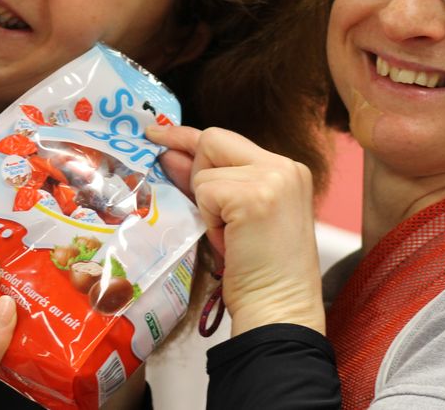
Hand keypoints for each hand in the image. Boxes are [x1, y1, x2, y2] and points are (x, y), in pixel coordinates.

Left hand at [148, 125, 325, 335]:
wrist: (279, 310)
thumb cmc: (259, 273)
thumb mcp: (235, 217)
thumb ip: (209, 181)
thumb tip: (170, 154)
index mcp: (287, 170)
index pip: (226, 141)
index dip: (188, 138)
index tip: (157, 134)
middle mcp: (285, 167)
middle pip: (213, 141)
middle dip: (195, 173)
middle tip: (210, 215)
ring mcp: (273, 178)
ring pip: (204, 172)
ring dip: (207, 208)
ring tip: (232, 238)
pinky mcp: (255, 195)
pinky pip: (205, 192)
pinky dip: (209, 220)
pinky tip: (231, 242)